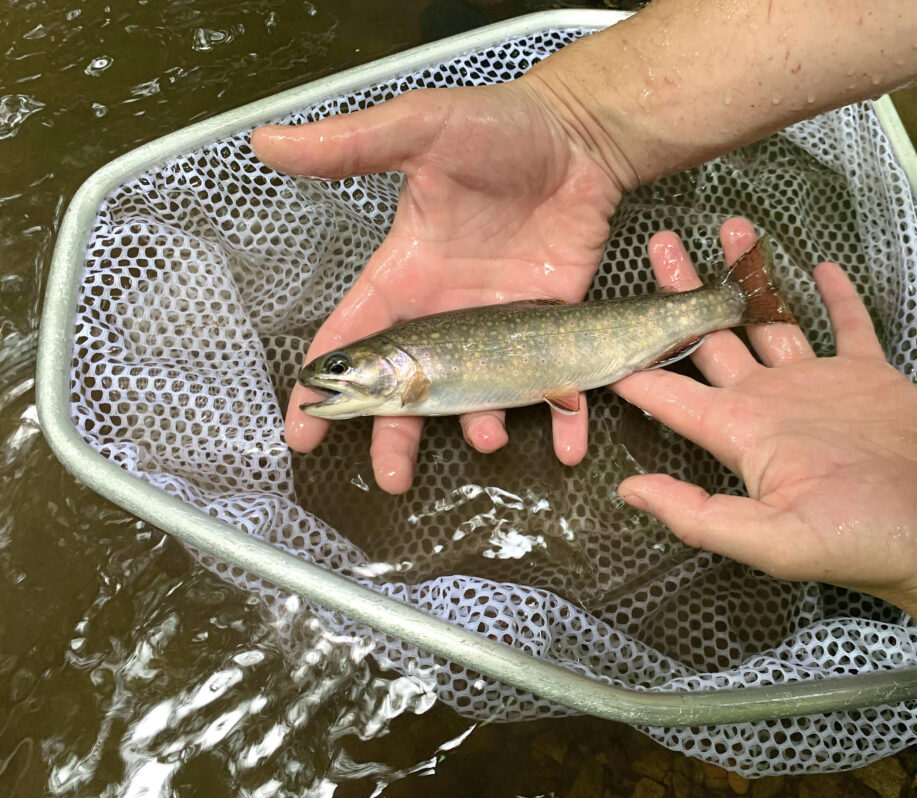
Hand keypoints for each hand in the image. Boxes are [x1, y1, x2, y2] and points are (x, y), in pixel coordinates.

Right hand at [251, 81, 621, 493]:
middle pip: (410, 390)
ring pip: (479, 397)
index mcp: (406, 276)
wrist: (578, 137)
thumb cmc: (497, 128)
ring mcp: (500, 327)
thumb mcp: (418, 130)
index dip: (324, 386)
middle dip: (395, 436)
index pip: (354, 340)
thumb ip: (350, 145)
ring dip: (477, 427)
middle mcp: (447, 313)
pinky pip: (555, 385)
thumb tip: (267, 140)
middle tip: (389, 478)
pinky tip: (568, 444)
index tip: (300, 431)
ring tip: (482, 440)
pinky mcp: (553, 330)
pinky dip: (563, 418)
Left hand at [613, 218, 916, 609]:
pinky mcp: (869, 375)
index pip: (671, 392)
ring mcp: (818, 386)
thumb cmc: (869, 543)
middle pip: (711, 338)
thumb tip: (628, 493)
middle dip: (683, 293)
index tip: (604, 320)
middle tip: (660, 245)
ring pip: (772, 319)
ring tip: (729, 230)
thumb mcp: (775, 540)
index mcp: (741, 434)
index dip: (635, 359)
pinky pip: (846, 324)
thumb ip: (699, 515)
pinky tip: (818, 267)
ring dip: (750, 277)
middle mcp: (769, 403)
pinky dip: (833, 296)